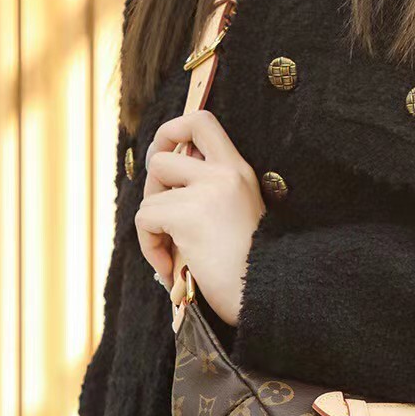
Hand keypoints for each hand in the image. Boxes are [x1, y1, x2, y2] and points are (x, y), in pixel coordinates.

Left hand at [136, 109, 265, 325]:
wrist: (269, 295)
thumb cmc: (253, 269)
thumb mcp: (237, 216)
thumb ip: (210, 192)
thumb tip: (166, 182)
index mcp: (239, 171)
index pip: (200, 121)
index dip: (171, 130)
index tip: (164, 151)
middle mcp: (225, 174)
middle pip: (161, 157)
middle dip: (152, 190)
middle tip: (162, 218)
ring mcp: (207, 192)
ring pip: (150, 195)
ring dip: (152, 227)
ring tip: (171, 254)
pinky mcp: (188, 216)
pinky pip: (145, 219)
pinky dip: (149, 246)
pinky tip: (169, 268)